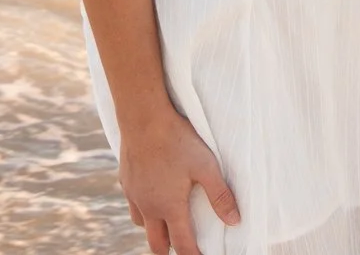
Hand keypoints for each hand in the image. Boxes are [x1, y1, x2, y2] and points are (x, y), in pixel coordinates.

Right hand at [118, 106, 239, 254]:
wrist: (143, 118)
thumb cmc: (177, 140)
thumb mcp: (206, 167)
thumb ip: (220, 196)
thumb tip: (234, 221)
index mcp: (169, 207)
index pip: (182, 244)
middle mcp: (148, 207)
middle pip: (156, 243)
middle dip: (169, 250)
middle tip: (182, 247)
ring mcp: (133, 194)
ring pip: (141, 224)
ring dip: (155, 229)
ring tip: (167, 223)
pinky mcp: (125, 180)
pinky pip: (134, 203)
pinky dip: (143, 208)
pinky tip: (151, 194)